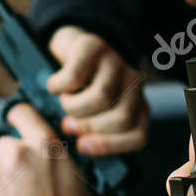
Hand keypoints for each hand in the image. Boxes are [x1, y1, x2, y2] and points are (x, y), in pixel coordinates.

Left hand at [0, 104, 90, 195]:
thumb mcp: (83, 184)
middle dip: (10, 163)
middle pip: (3, 146)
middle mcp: (17, 154)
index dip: (17, 118)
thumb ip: (64, 162)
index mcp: (46, 146)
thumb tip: (58, 155)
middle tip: (24, 188)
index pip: (21, 112)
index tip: (15, 123)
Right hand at [46, 26, 148, 156]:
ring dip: (73, 106)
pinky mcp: (94, 47)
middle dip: (89, 126)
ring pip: (100, 98)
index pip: (138, 136)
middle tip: (69, 124)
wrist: (74, 46)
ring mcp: (116, 63)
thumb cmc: (83, 88)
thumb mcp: (95, 114)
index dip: (111, 145)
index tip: (83, 146)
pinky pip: (74, 77)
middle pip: (121, 118)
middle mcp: (133, 84)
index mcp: (138, 106)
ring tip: (65, 101)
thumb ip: (95, 133)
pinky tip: (56, 86)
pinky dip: (58, 87)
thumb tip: (82, 148)